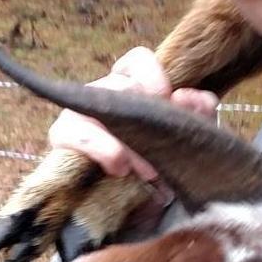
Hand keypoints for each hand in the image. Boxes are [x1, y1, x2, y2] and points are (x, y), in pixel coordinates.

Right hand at [47, 46, 219, 180]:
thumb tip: (187, 98)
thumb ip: (197, 113)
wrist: (135, 201)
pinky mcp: (64, 134)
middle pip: (121, 85)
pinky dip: (100, 148)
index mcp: (135, 86)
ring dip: (124, 142)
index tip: (169, 100)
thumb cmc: (161, 159)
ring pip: (98, 105)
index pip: (138, 60)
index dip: (154, 76)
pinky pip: (72, 131)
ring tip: (142, 170)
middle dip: (144, 121)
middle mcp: (106, 91)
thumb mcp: (187, 136)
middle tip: (162, 153)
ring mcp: (81, 110)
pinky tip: (118, 168)